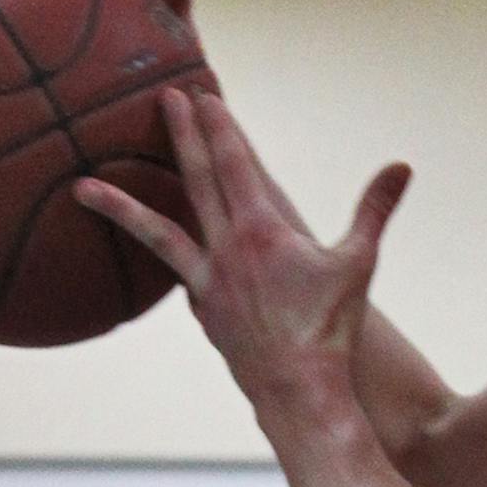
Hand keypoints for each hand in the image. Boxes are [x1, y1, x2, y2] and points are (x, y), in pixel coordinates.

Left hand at [76, 86, 409, 418]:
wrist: (299, 391)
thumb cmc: (332, 330)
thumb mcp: (358, 263)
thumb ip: (375, 210)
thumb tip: (403, 167)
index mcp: (260, 229)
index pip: (233, 162)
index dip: (217, 126)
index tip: (201, 95)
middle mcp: (225, 248)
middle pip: (194, 179)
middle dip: (180, 135)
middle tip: (163, 100)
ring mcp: (206, 282)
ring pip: (156, 230)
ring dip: (119, 204)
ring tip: (82, 187)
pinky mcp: (202, 311)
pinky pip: (178, 276)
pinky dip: (167, 261)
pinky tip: (159, 254)